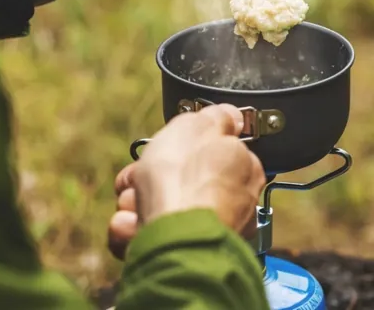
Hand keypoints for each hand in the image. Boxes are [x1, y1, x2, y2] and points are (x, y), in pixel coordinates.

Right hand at [107, 104, 265, 259]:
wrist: (171, 240)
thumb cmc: (185, 181)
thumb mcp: (198, 127)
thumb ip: (216, 118)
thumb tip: (230, 116)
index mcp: (243, 170)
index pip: (212, 153)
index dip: (182, 147)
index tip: (165, 147)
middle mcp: (231, 205)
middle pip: (180, 182)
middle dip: (149, 178)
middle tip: (139, 177)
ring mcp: (205, 232)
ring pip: (158, 209)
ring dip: (136, 204)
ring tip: (133, 206)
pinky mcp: (177, 256)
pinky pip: (146, 237)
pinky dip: (132, 231)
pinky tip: (130, 225)